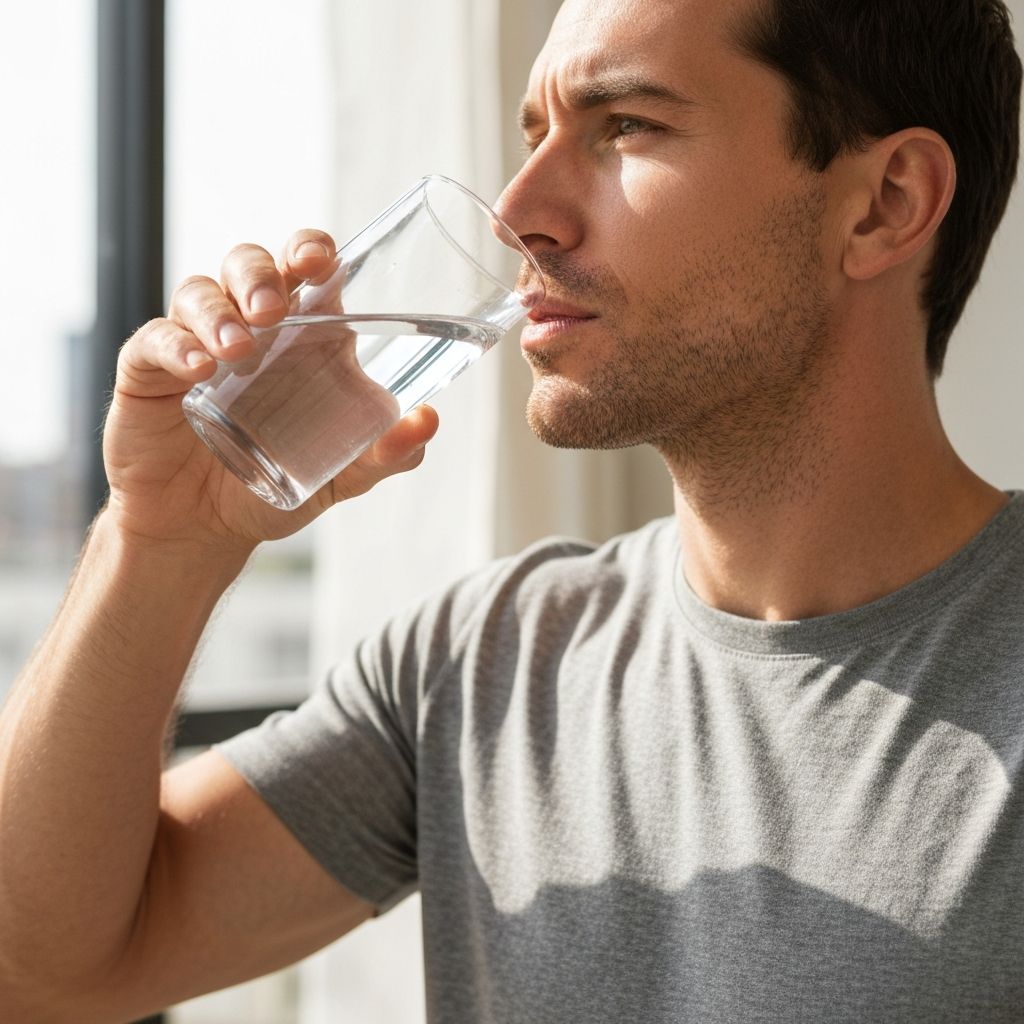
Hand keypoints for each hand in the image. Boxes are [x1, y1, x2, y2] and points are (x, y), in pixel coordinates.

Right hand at [102, 230, 438, 554]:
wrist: (205, 530)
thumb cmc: (273, 485)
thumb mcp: (343, 474)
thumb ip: (387, 452)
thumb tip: (428, 420)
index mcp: (298, 336)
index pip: (302, 268)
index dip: (310, 250)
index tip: (320, 263)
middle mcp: (246, 327)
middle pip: (249, 265)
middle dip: (261, 274)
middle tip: (275, 309)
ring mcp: (194, 344)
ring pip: (200, 292)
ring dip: (219, 310)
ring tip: (239, 347)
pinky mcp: (148, 371)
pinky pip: (155, 339)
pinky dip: (177, 345)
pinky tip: (198, 367)